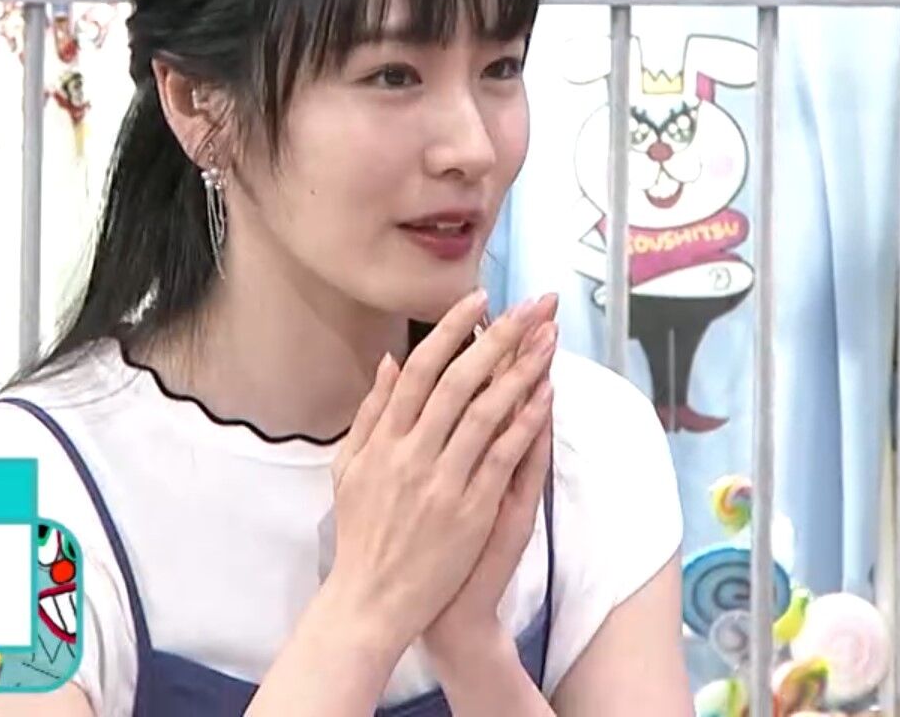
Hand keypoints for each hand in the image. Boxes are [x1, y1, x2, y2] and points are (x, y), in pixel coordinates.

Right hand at [321, 289, 558, 646]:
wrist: (371, 599)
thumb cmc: (361, 533)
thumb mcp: (349, 467)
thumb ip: (370, 413)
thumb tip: (390, 361)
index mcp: (382, 440)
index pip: (420, 370)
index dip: (451, 331)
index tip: (479, 299)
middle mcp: (411, 453)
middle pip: (460, 381)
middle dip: (499, 338)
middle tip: (531, 305)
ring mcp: (442, 482)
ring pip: (486, 413)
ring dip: (522, 371)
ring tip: (549, 339)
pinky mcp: (470, 511)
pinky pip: (502, 457)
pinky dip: (525, 425)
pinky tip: (546, 396)